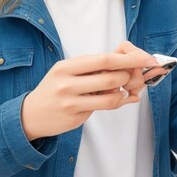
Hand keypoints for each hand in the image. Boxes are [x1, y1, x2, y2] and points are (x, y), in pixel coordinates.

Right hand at [21, 43, 157, 140]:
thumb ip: (93, 66)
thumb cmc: (55, 88)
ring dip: (123, 92)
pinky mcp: (75, 117)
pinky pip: (103, 109)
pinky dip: (116, 102)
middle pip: (110, 77)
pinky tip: (118, 99)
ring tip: (123, 89)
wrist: (30, 114)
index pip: (105, 59)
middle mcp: (67, 83)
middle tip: (132, 77)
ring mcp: (70, 102)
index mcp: (67, 66)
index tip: (146, 59)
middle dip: (128, 77)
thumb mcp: (67, 71)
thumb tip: (126, 59)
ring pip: (110, 97)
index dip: (129, 59)